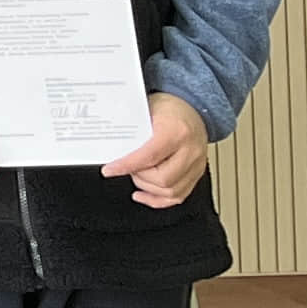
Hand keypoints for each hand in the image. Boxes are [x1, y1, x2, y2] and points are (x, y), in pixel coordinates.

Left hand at [104, 93, 211, 207]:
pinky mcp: (197, 174)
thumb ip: (132, 129)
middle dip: (139, 177)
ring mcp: (196, 165)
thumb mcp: (147, 110)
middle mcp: (190, 151)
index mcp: (176, 132)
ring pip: (172, 191)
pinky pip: (180, 196)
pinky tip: (145, 195)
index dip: (127, 166)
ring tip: (136, 176)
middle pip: (162, 178)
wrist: (193, 108)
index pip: (150, 156)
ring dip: (148, 188)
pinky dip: (160, 200)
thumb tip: (110, 143)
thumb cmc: (170, 108)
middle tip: (126, 168)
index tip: (110, 169)